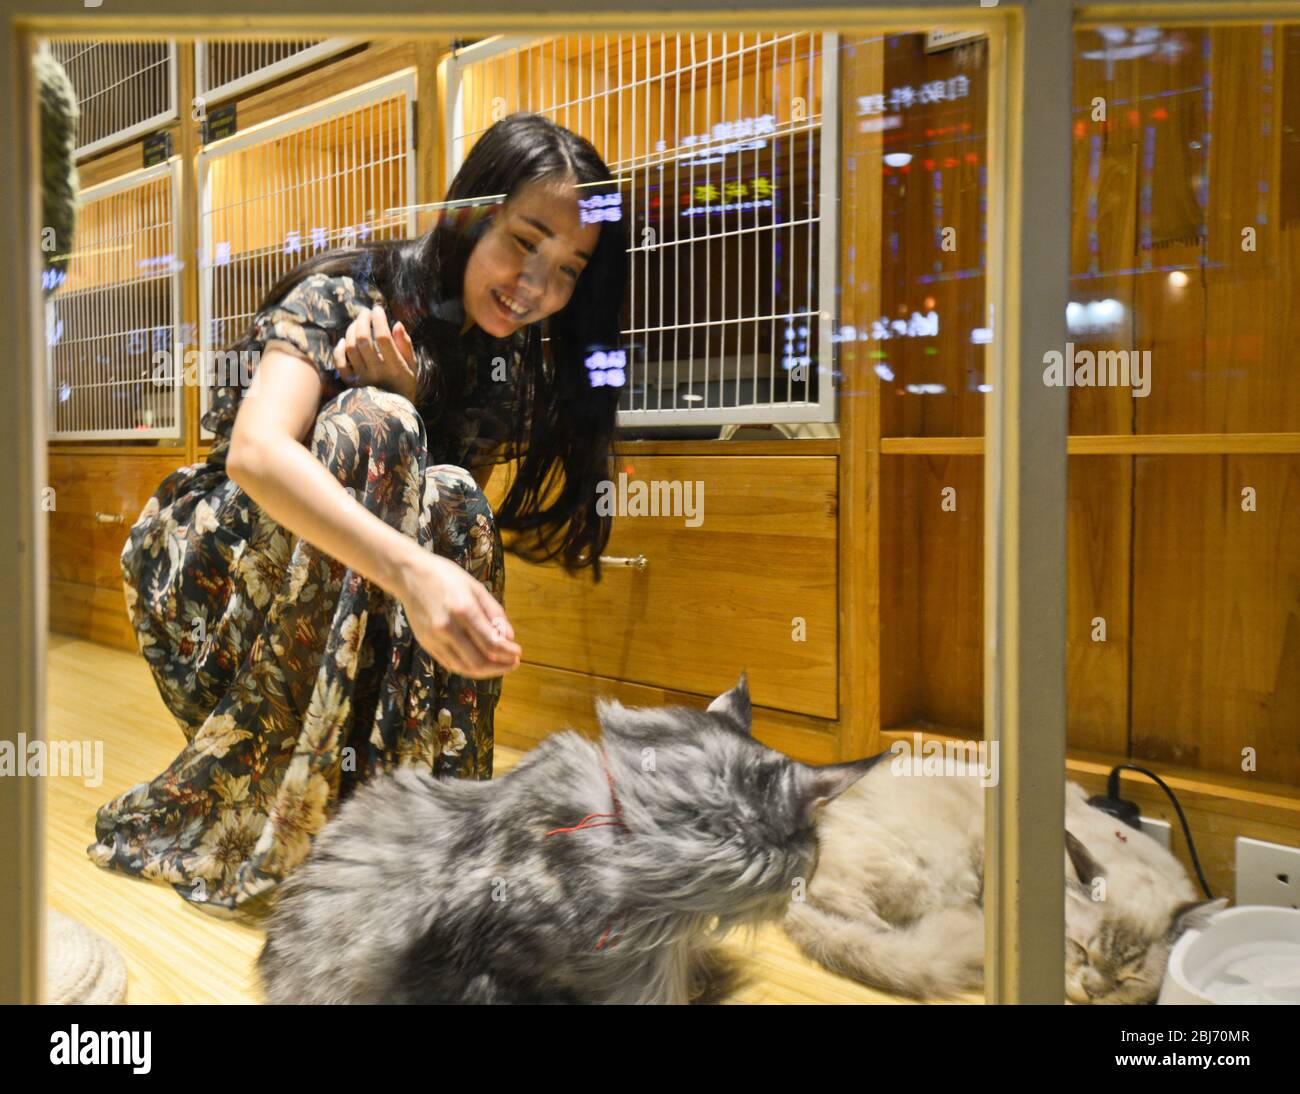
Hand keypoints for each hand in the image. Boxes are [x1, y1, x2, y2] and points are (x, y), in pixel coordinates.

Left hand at [334, 304, 418, 402]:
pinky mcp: (351, 383)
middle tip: (365, 312)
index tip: (378, 309)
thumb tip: (397, 324)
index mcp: (395, 367)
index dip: (378, 320)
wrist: (392, 413)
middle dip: (362, 321)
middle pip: (363, 339)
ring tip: (357, 323)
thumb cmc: (405, 385)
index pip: (382, 337)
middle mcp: (376, 371)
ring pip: (350, 348)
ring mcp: (361, 378)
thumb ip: (406, 345)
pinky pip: (340, 363)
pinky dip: (339, 349)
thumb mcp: (412, 367)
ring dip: (351, 330)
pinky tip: (345, 341)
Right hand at [397, 550, 521, 678]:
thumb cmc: (447, 577)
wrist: (410, 574)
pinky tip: (481, 663)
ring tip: (501, 666)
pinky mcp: (425, 643)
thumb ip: (494, 612)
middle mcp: (446, 626)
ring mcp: (434, 637)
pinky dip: (469, 668)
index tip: (519, 652)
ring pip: (464, 667)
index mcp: (463, 609)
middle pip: (479, 660)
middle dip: (501, 665)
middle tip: (514, 662)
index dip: (508, 652)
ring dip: (487, 671)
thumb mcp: (476, 587)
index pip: (491, 642)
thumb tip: (509, 637)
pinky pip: (451, 664)